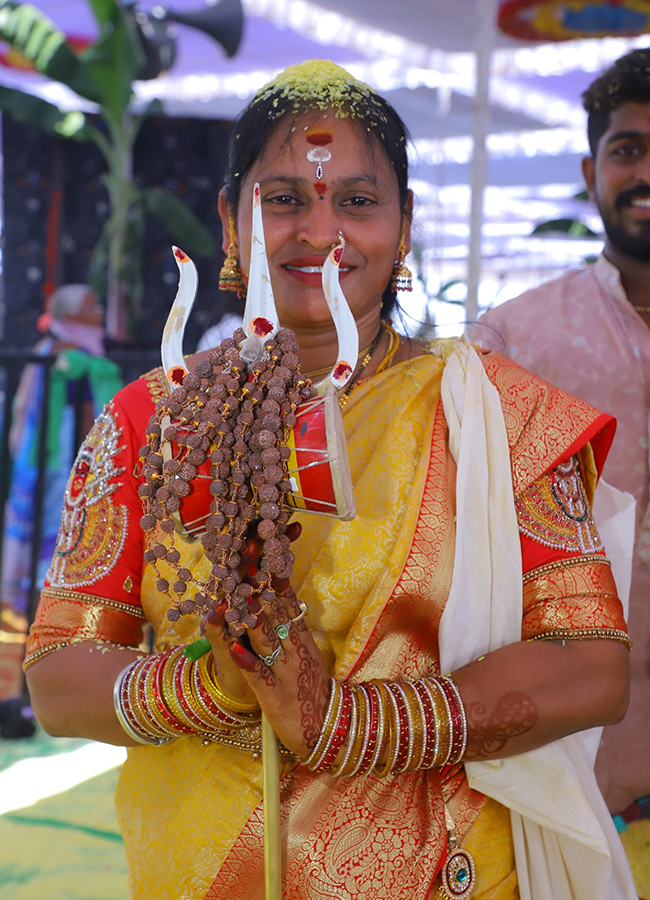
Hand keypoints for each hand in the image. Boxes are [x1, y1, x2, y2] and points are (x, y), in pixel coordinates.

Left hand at [200, 521, 308, 710]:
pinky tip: (233, 649)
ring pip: (267, 636)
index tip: (264, 542)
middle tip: (247, 552)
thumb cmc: (312, 688)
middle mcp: (293, 645)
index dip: (273, 569)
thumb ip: (292, 621)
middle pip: (275, 607)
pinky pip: (260, 675)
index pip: (285, 594)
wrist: (328, 729)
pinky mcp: (275, 694)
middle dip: (259, 580)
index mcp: (298, 633)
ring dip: (252, 614)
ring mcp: (285, 668)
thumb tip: (280, 589)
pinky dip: (247, 661)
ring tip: (237, 593)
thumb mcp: (305, 648)